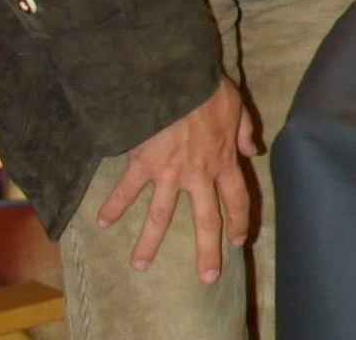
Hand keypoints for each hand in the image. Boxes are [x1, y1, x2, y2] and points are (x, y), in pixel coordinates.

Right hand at [96, 78, 255, 282]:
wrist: (177, 78)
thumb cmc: (207, 89)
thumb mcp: (236, 106)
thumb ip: (244, 131)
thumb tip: (254, 149)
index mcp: (224, 160)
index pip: (237, 198)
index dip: (240, 221)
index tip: (238, 242)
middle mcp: (199, 173)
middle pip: (206, 219)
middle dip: (207, 251)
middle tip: (207, 277)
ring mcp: (170, 172)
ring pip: (160, 215)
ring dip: (149, 243)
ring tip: (140, 265)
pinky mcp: (143, 164)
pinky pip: (127, 190)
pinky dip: (112, 206)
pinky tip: (101, 223)